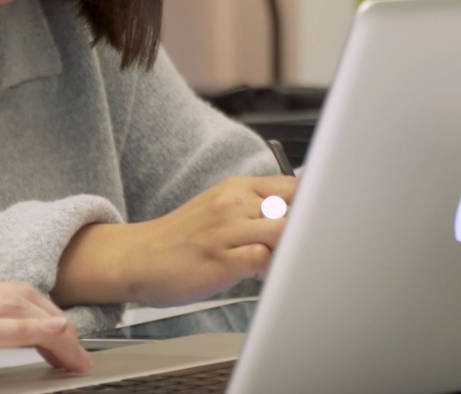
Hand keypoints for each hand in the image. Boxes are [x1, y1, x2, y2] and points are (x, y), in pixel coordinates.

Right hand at [0, 281, 89, 392]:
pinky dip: (28, 327)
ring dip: (51, 326)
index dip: (38, 310)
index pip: (1, 294)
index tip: (61, 335)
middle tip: (77, 350)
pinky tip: (51, 335)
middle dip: (53, 316)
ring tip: (75, 352)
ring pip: (11, 302)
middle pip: (15, 291)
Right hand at [55, 175, 296, 307]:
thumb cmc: (180, 238)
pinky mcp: (220, 260)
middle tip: (306, 246)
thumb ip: (256, 208)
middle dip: (307, 229)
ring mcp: (226, 231)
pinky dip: (271, 268)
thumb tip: (299, 218)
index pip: (293, 186)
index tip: (322, 219)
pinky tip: (259, 274)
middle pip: (295, 208)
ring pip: (283, 231)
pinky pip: (264, 259)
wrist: (137, 257)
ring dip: (290, 249)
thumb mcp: (218, 207)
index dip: (314, 204)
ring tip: (280, 261)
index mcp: (235, 187)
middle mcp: (232, 204)